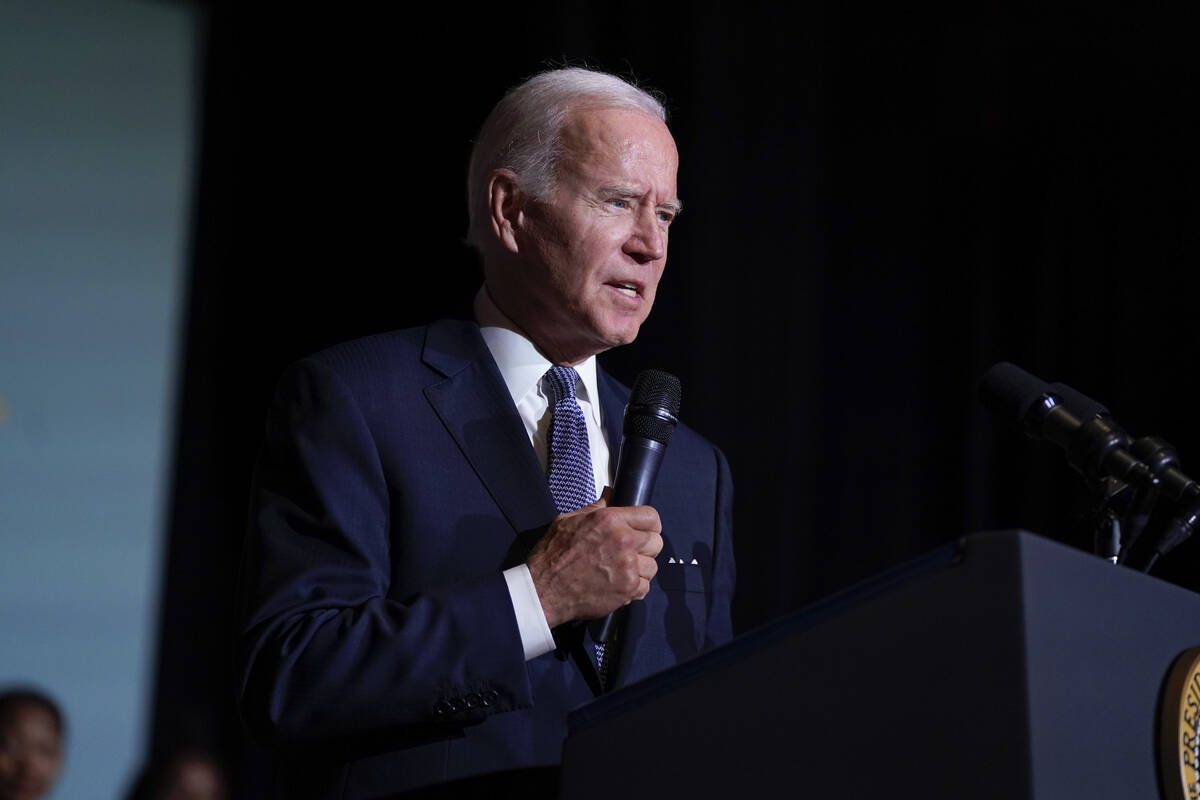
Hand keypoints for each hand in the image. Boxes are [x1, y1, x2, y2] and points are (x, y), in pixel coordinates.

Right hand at [525, 489, 662, 628]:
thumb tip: (610, 494)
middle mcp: (623, 541)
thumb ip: (595, 508)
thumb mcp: (569, 520)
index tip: (644, 530)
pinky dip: (634, 588)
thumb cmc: (553, 556)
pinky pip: (645, 587)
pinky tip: (617, 583)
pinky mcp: (628, 589)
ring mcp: (628, 567)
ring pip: (652, 566)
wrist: (544, 590)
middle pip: (656, 541)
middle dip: (645, 547)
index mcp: (610, 520)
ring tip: (620, 569)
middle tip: (630, 552)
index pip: (651, 516)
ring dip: (640, 569)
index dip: (648, 524)